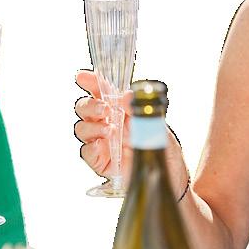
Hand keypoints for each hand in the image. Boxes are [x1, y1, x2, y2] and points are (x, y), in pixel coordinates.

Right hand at [73, 70, 188, 195]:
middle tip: (104, 109)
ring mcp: (101, 141)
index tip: (82, 77)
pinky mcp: (100, 161)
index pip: (100, 91)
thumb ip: (139, 110)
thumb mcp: (154, 124)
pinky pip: (86, 152)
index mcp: (119, 108)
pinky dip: (91, 147)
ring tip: (110, 131)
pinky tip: (102, 146)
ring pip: (82, 128)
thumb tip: (127, 95)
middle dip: (89, 105)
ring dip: (92, 127)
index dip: (90, 82)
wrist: (167, 172)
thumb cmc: (161, 145)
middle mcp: (106, 122)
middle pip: (84, 108)